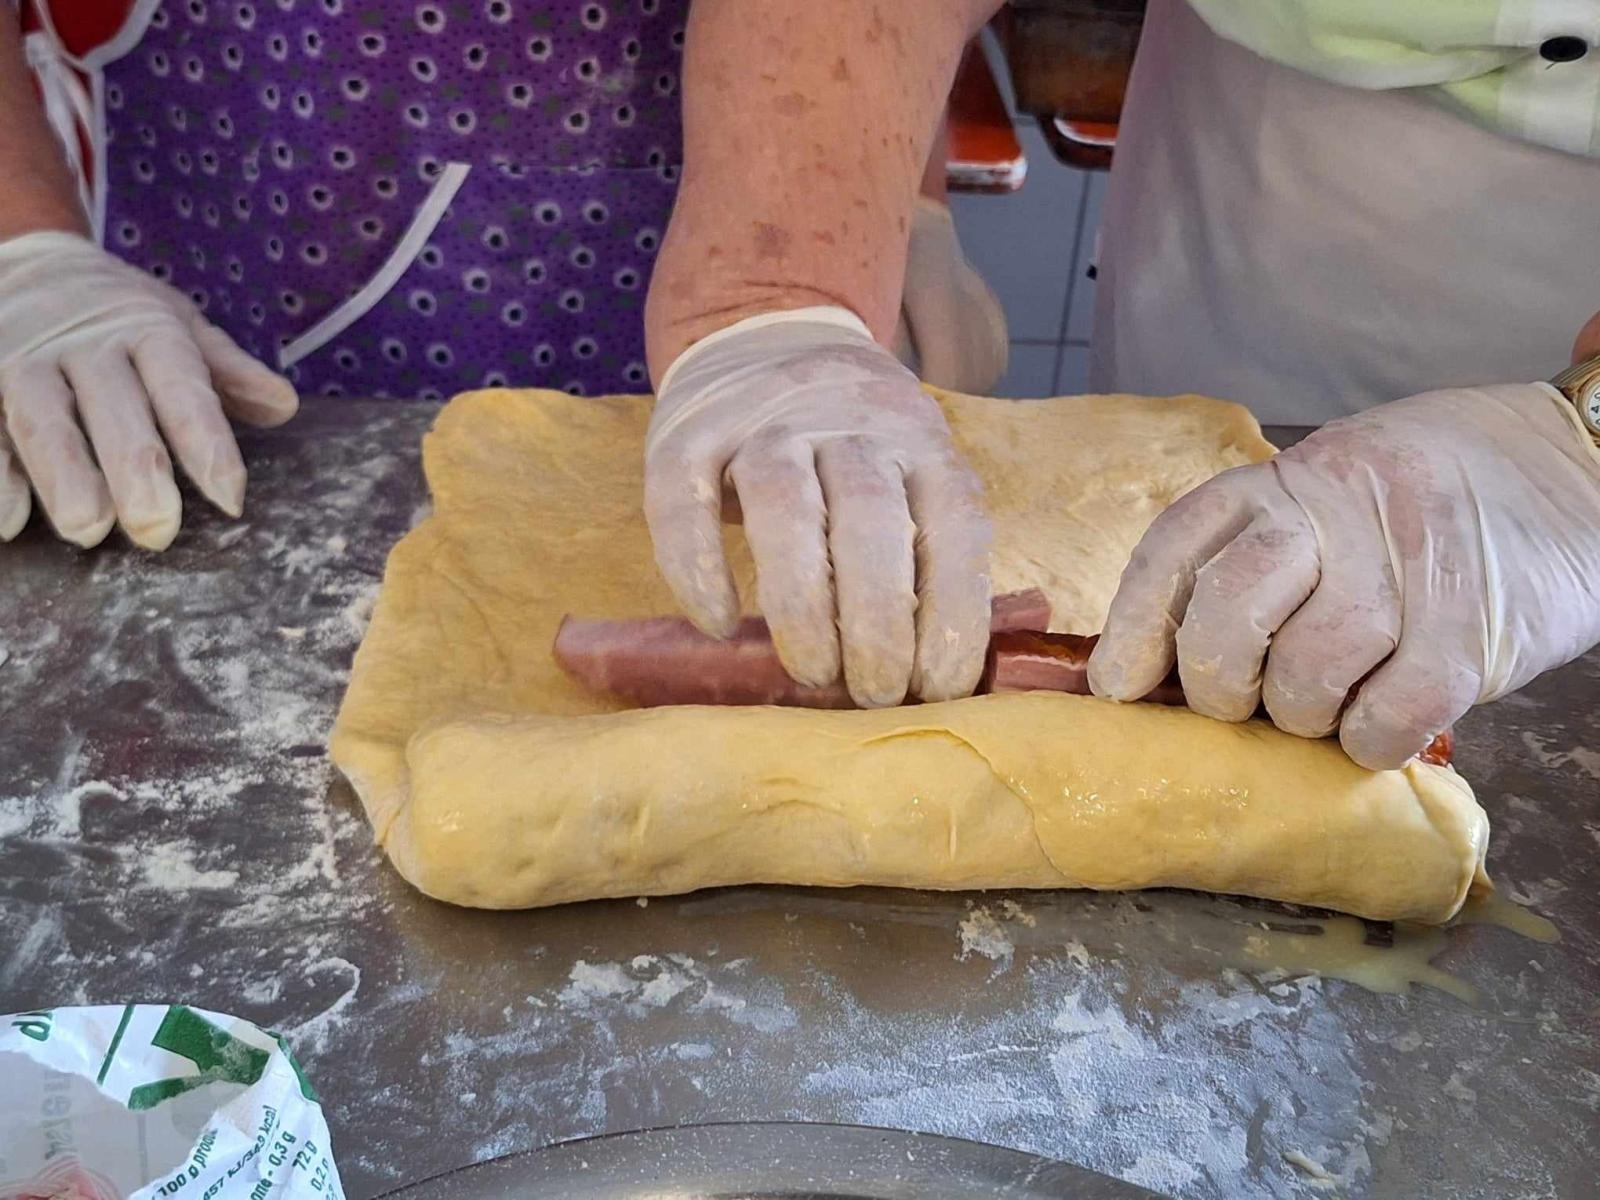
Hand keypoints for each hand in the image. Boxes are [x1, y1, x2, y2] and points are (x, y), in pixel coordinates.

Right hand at [0, 232, 297, 548]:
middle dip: (135, 468)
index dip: (207, 441)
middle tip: (156, 528)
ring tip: (88, 528)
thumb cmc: (124, 314)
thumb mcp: (182, 327)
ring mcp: (23, 361)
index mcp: (147, 332)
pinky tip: (9, 523)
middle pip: (112, 409)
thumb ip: (227, 371)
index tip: (231, 496)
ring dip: (65, 476)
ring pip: (43, 420)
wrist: (28, 259)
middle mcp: (84, 346)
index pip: (183, 388)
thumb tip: (284, 406)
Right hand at [645, 306, 992, 706]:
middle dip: (878, 619)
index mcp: (920, 440)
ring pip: (785, 505)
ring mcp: (764, 422)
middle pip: (870, 518)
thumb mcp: (909, 470)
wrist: (765, 333)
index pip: (952, 524)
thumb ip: (925, 548)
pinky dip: (698, 567)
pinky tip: (717, 623)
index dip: (952, 611)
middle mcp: (847, 422)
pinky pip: (685, 501)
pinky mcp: (687, 432)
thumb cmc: (850, 444)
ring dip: (802, 602)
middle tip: (874, 694)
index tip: (939, 687)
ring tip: (812, 674)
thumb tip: (943, 676)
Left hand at [1089, 384, 1599, 767]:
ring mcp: (1407, 564)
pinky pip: (1388, 718)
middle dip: (1216, 681)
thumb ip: (1251, 562)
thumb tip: (1159, 670)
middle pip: (1230, 612)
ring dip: (1302, 716)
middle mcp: (1336, 508)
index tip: (1117, 688)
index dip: (1135, 627)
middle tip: (1239, 704)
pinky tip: (1376, 728)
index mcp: (1285, 480)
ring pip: (1308, 674)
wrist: (1573, 475)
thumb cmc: (1423, 512)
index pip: (1177, 549)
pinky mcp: (1473, 629)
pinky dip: (1368, 742)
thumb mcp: (1326, 505)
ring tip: (1326, 706)